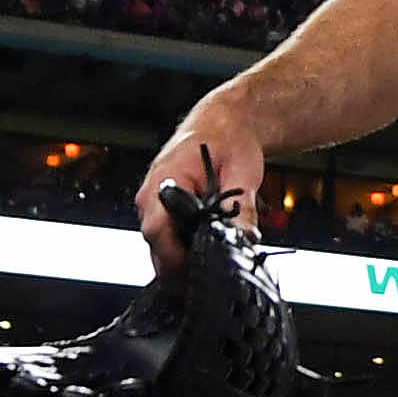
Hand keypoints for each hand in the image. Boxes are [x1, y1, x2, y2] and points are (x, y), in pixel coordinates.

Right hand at [136, 106, 265, 266]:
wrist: (223, 122)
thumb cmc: (226, 137)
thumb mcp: (241, 171)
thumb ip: (241, 206)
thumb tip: (245, 236)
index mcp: (164, 180)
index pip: (155, 230)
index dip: (174, 256)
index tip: (196, 268)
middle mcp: (152, 195)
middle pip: (155, 245)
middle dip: (181, 264)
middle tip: (212, 273)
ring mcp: (155, 204)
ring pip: (160, 245)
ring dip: (184, 257)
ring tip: (213, 260)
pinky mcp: (163, 211)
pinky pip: (168, 238)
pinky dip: (185, 248)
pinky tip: (206, 250)